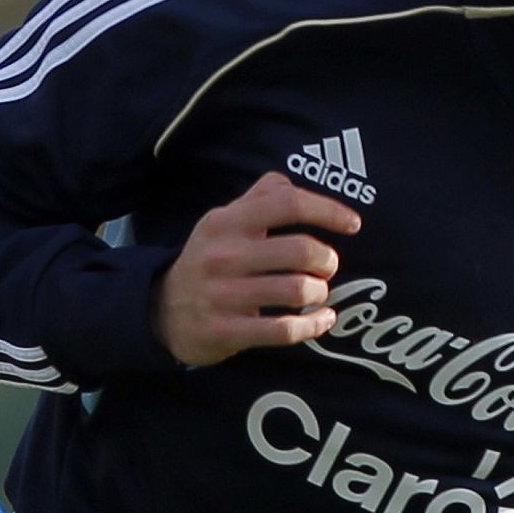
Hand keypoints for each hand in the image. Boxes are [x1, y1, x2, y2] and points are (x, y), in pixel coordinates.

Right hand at [154, 172, 361, 364]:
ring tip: (318, 292)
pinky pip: (286, 330)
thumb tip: (287, 181)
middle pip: (301, 250)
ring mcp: (224, 295)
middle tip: (327, 266)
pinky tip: (323, 319)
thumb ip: (258, 199)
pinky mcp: (227, 331)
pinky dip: (314, 325)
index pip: (287, 203)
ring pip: (298, 290)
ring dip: (320, 292)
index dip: (328, 210)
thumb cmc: (208, 259)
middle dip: (328, 260)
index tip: (353, 224)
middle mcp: (225, 255)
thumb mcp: (222, 222)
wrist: (161, 310)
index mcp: (227, 222)